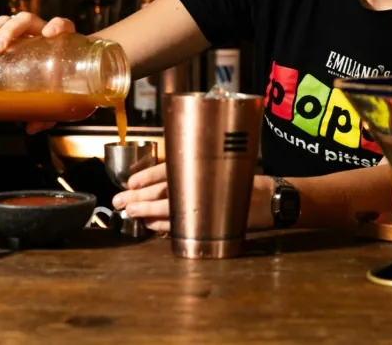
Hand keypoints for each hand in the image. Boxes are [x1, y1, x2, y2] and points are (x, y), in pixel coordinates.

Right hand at [0, 13, 75, 133]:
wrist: (59, 73)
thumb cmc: (60, 83)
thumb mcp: (58, 98)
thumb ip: (49, 113)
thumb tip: (32, 127)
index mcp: (60, 41)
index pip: (63, 25)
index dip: (57, 25)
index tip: (48, 33)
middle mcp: (40, 32)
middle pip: (25, 20)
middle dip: (8, 31)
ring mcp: (21, 32)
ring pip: (4, 21)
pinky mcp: (3, 37)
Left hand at [112, 163, 274, 232]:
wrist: (272, 200)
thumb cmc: (247, 183)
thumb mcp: (224, 166)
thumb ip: (196, 170)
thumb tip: (161, 179)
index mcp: (204, 167)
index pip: (169, 170)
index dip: (147, 176)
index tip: (130, 182)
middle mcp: (203, 184)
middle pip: (164, 190)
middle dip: (139, 196)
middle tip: (120, 201)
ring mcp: (206, 204)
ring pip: (169, 209)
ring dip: (147, 212)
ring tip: (130, 213)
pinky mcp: (210, 222)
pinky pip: (181, 225)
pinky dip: (164, 225)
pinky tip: (151, 225)